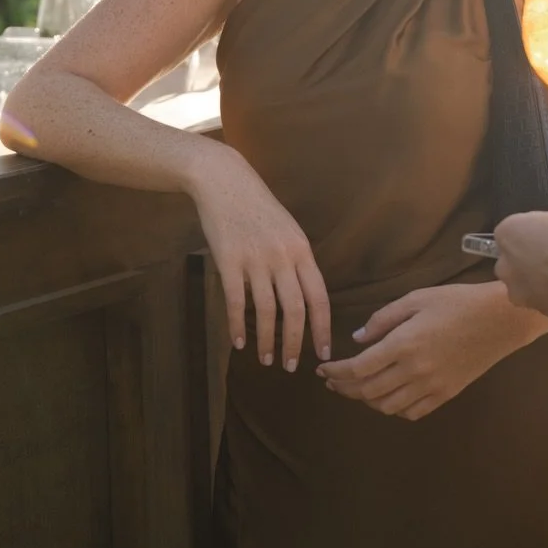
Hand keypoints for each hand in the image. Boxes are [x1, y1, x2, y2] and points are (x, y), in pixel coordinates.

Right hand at [191, 147, 331, 369]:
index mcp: (302, 250)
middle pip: (296, 310)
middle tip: (291, 367)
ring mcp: (256, 259)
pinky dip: (238, 325)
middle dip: (295, 343)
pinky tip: (238, 341)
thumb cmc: (257, 206)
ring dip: (267, 340)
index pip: (319, 297)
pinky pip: (236, 302)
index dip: (322, 329)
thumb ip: (296, 260)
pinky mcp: (229, 260)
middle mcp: (283, 256)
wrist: (224, 180)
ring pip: (267, 311)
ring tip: (265, 359)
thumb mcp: (287, 229)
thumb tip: (305, 296)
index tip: (323, 352)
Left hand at [316, 283, 544, 420]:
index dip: (336, 372)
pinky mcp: (446, 395)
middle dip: (344, 388)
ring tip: (356, 389)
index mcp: (403, 344)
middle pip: (367, 391)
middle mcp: (414, 371)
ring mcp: (431, 386)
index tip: (323, 370)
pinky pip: (412, 412)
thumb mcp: (415, 299)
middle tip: (332, 381)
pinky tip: (387, 396)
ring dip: (366, 400)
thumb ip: (382, 319)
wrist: (499, 320)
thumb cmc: (456, 302)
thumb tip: (358, 340)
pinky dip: (393, 408)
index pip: (358, 368)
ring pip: (387, 406)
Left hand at [493, 208, 547, 318]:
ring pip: (524, 283)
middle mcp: (503, 263)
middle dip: (528, 260)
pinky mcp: (533, 309)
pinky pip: (540, 299)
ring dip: (537, 281)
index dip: (531, 233)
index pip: (512, 231)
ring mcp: (515, 289)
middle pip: (512, 260)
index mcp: (506, 231)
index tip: (547, 236)